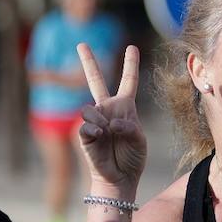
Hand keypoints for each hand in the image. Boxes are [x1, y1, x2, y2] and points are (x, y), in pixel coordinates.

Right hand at [77, 43, 146, 193]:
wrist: (119, 178)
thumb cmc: (132, 159)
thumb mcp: (139, 139)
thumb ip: (129, 126)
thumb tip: (109, 122)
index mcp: (125, 108)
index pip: (128, 81)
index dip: (130, 64)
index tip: (132, 47)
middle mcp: (108, 110)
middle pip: (96, 81)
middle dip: (88, 62)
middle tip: (81, 43)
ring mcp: (95, 121)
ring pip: (90, 108)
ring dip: (101, 121)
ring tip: (108, 135)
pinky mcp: (85, 134)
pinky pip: (86, 125)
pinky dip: (96, 131)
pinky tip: (100, 137)